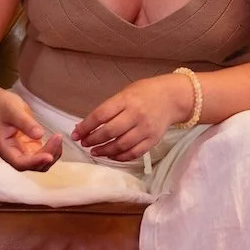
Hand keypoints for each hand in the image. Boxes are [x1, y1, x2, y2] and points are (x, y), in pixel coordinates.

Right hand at [0, 88, 64, 172]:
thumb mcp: (12, 110)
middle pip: (32, 165)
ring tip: (58, 138)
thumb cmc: (0, 106)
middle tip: (57, 138)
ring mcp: (22, 151)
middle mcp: (13, 154)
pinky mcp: (30, 147)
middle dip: (47, 155)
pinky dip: (52, 150)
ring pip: (40, 163)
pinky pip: (43, 154)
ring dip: (52, 154)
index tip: (49, 156)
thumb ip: (25, 123)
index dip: (35, 162)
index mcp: (4, 148)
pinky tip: (57, 140)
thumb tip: (39, 135)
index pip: (20, 162)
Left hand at [73, 74, 194, 162]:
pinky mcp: (153, 140)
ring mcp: (145, 129)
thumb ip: (109, 108)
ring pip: (120, 145)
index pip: (101, 115)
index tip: (76, 134)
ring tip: (94, 151)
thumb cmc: (145, 92)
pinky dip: (120, 157)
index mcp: (126, 100)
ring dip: (104, 151)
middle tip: (84, 143)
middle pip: (109, 132)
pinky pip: (134, 153)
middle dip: (92, 140)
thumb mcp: (126, 92)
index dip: (85, 126)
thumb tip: (87, 125)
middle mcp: (135, 115)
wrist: (173, 97)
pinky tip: (111, 155)